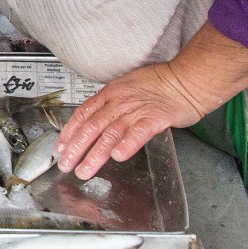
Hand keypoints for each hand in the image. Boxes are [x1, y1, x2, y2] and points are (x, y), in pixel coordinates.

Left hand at [55, 62, 205, 179]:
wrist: (187, 78)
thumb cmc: (160, 85)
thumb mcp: (127, 88)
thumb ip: (112, 105)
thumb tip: (96, 123)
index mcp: (110, 94)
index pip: (83, 114)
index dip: (69, 132)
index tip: (60, 148)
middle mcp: (119, 101)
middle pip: (91, 126)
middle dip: (76, 148)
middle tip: (66, 165)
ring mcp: (136, 110)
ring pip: (110, 133)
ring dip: (95, 154)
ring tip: (85, 170)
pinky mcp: (155, 118)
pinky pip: (138, 132)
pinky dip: (127, 144)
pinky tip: (118, 157)